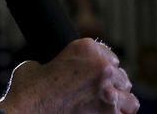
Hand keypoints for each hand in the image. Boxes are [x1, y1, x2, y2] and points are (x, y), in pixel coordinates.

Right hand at [0, 38, 138, 112]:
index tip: (93, 74)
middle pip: (119, 73)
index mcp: (85, 48)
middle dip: (110, 83)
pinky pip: (126, 112)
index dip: (99, 64)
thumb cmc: (29, 91)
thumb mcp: (37, 65)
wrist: (28, 111)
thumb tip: (48, 70)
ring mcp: (109, 91)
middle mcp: (102, 66)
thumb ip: (51, 63)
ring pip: (128, 94)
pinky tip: (105, 113)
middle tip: (96, 92)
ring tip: (106, 104)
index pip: (107, 53)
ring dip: (118, 98)